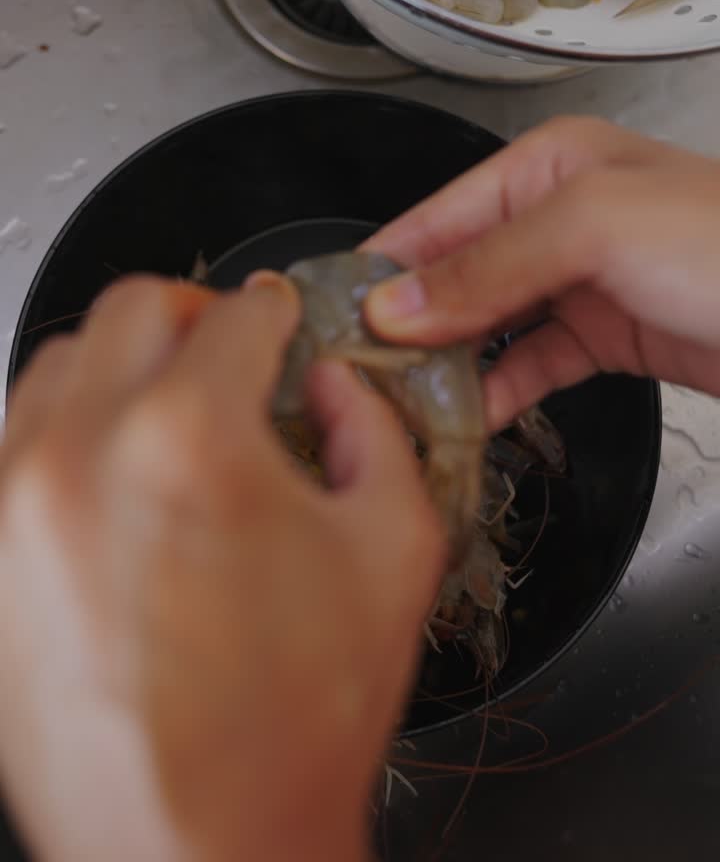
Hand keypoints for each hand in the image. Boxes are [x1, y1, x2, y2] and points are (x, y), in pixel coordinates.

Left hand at [0, 276, 443, 861]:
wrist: (202, 849)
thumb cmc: (292, 723)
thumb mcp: (393, 550)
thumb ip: (375, 431)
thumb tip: (337, 388)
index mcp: (191, 440)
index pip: (235, 315)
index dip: (275, 312)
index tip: (278, 323)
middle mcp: (82, 455)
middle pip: (135, 308)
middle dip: (196, 318)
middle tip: (229, 354)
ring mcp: (16, 505)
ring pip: (63, 364)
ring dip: (126, 369)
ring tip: (170, 416)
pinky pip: (19, 442)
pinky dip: (73, 432)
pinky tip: (119, 476)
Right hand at [364, 116, 719, 428]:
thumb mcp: (596, 230)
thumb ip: (490, 265)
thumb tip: (395, 303)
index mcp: (548, 167)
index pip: (438, 215)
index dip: (383, 264)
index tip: (328, 314)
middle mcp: (558, 218)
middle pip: (457, 272)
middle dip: (406, 320)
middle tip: (350, 373)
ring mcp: (583, 281)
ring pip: (489, 323)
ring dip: (446, 362)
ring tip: (394, 403)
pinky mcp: (608, 337)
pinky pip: (534, 364)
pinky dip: (500, 391)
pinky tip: (468, 418)